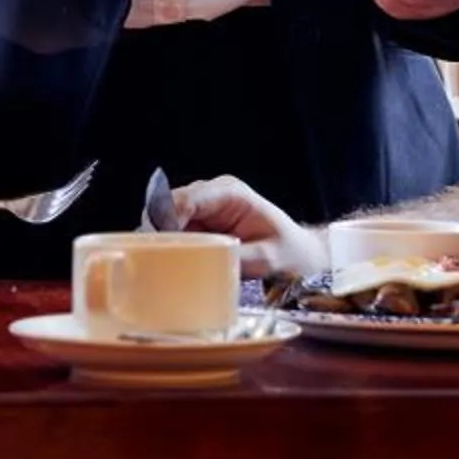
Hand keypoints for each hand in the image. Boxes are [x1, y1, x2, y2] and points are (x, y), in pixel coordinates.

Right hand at [171, 175, 327, 278]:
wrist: (299, 253)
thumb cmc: (288, 251)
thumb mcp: (265, 258)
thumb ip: (234, 258)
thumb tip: (202, 265)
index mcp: (230, 193)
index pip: (188, 198)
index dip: (169, 219)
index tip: (164, 244)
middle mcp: (212, 194)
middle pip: (170, 204)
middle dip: (160, 229)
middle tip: (158, 258)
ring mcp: (204, 208)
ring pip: (167, 216)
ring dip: (163, 238)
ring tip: (163, 262)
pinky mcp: (200, 223)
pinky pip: (175, 230)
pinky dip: (169, 244)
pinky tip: (170, 261)